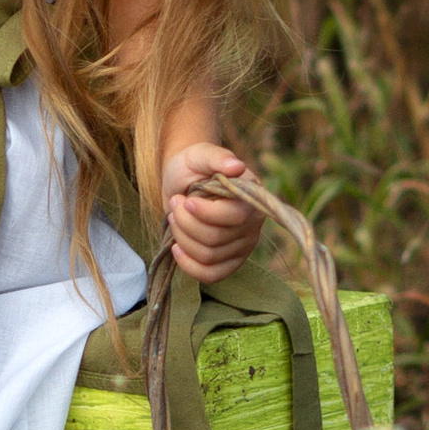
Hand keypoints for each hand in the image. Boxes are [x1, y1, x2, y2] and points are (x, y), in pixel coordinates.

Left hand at [160, 141, 262, 284]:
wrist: (183, 182)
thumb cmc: (193, 167)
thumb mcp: (200, 154)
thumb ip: (217, 157)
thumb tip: (236, 166)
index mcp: (251, 196)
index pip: (235, 217)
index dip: (205, 213)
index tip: (185, 200)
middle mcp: (253, 223)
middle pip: (216, 239)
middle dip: (186, 223)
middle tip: (175, 204)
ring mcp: (244, 245)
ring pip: (209, 256)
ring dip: (182, 238)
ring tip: (174, 218)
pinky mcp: (231, 261)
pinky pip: (212, 275)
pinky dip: (189, 265)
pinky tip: (176, 248)